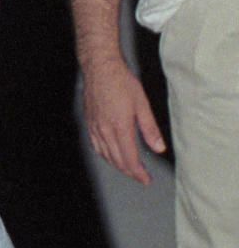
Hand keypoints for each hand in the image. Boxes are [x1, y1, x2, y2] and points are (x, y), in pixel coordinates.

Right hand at [80, 57, 166, 184]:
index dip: (138, 173)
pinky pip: (96, 146)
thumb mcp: (142, 104)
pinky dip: (105, 155)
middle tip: (140, 176)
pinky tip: (110, 154)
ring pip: (105, 155)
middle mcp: (105, 130)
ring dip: (118, 165)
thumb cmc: (121, 82)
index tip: (146, 179)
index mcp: (120, 127)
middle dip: (130, 172)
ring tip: (128, 168)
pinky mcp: (89, 123)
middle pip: (117, 160)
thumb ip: (150, 128)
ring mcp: (95, 127)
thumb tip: (158, 147)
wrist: (100, 68)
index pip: (129, 159)